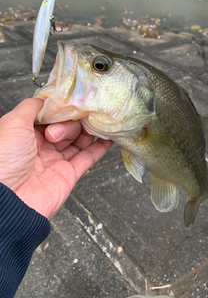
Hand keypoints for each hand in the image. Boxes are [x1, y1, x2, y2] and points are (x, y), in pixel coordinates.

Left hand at [0, 98, 112, 219]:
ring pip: (78, 139)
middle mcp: (40, 146)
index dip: (60, 108)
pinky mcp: (68, 174)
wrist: (8, 200)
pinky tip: (108, 136)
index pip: (50, 115)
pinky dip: (100, 147)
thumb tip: (46, 97)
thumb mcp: (13, 123)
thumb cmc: (3, 161)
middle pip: (65, 126)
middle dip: (69, 122)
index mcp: (25, 134)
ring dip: (86, 129)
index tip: (70, 101)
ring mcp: (55, 161)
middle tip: (61, 128)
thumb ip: (32, 106)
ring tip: (94, 121)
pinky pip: (88, 157)